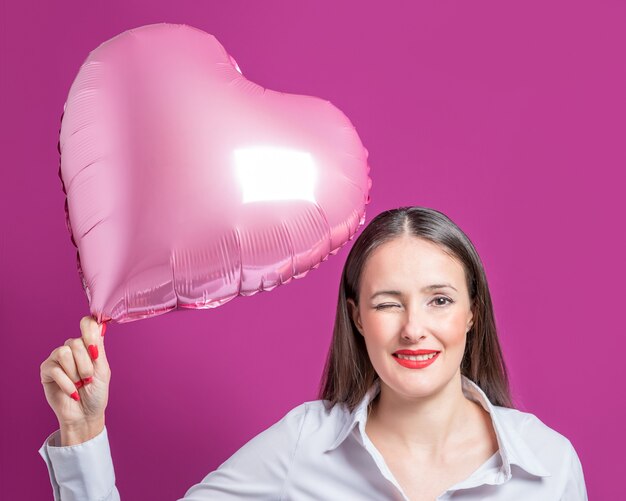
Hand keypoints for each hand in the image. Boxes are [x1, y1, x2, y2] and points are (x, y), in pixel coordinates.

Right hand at [40, 316, 109, 444]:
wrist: (86, 414)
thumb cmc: (96, 393)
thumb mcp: (102, 369)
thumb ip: (98, 347)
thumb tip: (99, 325)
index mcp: (88, 345)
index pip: (87, 324)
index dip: (90, 332)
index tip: (96, 350)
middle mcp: (72, 348)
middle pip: (76, 342)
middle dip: (86, 364)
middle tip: (88, 379)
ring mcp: (58, 358)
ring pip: (64, 352)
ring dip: (76, 372)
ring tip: (80, 383)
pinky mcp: (46, 371)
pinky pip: (55, 369)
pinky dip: (67, 383)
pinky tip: (72, 392)